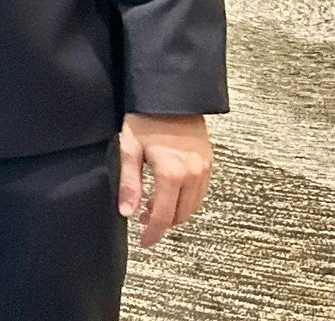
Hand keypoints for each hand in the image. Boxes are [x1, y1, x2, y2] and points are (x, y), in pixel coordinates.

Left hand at [118, 113, 212, 248]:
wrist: (171, 93)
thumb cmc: (146, 117)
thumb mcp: (130, 147)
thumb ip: (129, 182)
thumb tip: (126, 212)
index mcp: (171, 173)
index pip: (162, 215)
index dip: (152, 232)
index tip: (144, 241)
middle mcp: (192, 175)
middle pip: (179, 215)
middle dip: (162, 222)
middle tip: (144, 219)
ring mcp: (203, 169)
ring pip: (192, 206)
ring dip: (175, 212)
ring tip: (155, 206)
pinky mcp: (209, 162)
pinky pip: (200, 192)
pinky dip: (187, 200)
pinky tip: (171, 192)